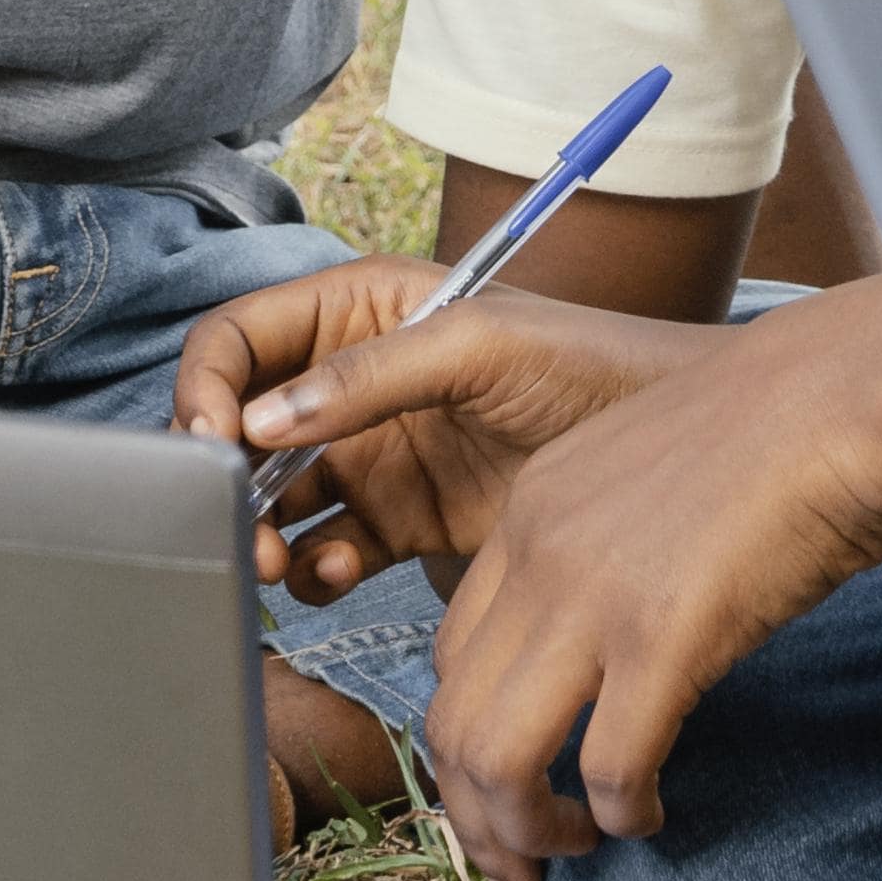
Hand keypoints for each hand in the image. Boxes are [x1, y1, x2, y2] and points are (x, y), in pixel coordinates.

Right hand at [171, 260, 715, 595]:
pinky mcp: (400, 522)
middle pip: (241, 428)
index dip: (206, 385)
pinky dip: (316, 568)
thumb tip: (262, 421)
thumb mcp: (481, 345)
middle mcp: (352, 382)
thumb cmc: (592, 365)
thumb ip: (371, 376)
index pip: (240, 339)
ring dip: (261, 532)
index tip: (208, 441)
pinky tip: (341, 570)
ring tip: (281, 561)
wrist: (676, 461)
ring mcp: (373, 454)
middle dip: (224, 478)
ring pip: (273, 499)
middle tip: (241, 527)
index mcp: (359, 310)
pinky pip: (325, 550)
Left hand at [414, 277, 881, 880]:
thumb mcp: (648, 477)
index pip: (448, 657)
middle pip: (450, 721)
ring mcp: (592, 596)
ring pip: (497, 758)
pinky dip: (621, 815)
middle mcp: (536, 554)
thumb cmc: (780, 436)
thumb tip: (607, 652)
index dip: (464, 745)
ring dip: (526, 832)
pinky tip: (651, 818)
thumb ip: (604, 551)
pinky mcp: (663, 638)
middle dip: (476, 817)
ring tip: (575, 852)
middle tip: (521, 869)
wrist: (846, 398)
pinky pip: (608, 768)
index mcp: (529, 511)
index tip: (505, 793)